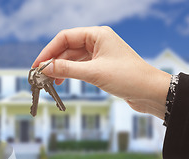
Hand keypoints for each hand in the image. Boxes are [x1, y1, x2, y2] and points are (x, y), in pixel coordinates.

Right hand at [33, 26, 171, 118]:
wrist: (150, 92)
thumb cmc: (128, 77)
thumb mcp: (94, 73)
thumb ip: (68, 70)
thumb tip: (46, 68)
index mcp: (97, 35)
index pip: (65, 37)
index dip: (49, 51)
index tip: (37, 65)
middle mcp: (98, 41)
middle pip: (67, 47)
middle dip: (53, 61)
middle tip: (40, 75)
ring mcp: (100, 54)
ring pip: (73, 58)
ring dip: (60, 69)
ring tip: (50, 81)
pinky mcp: (102, 67)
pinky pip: (80, 67)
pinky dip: (70, 74)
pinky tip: (62, 82)